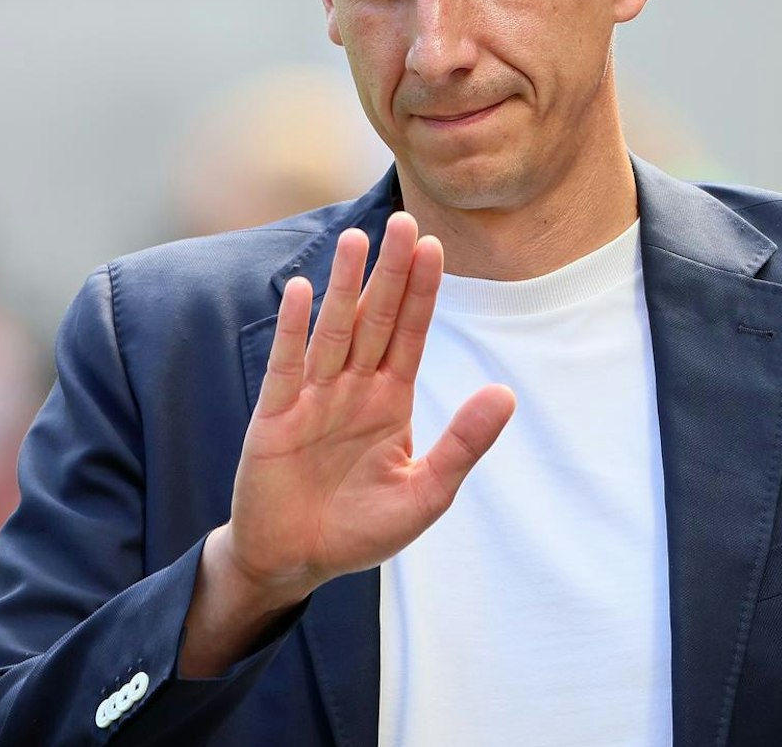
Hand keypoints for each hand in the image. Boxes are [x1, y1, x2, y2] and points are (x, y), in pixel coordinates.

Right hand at [213, 212, 515, 611]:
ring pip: (334, 332)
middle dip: (390, 272)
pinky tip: (304, 292)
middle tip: (404, 220)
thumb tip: (506, 394)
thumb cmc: (360, 529)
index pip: (410, 334)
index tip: (435, 246)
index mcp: (390, 400)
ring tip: (357, 240)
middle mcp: (353, 389)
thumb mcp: (425, 492)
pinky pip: (287, 367)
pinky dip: (294, 330)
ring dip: (346, 287)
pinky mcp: (274, 418)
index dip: (421, 292)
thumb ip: (463, 444)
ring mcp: (312, 400)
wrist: (296, 561)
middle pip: (375, 319)